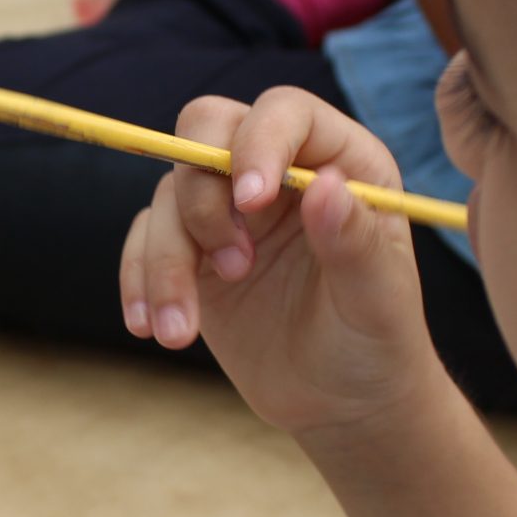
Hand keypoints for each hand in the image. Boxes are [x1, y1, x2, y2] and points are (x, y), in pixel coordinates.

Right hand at [120, 88, 449, 442]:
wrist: (340, 404)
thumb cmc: (376, 342)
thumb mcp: (378, 298)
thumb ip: (355, 241)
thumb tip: (325, 185)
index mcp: (339, 160)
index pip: (284, 112)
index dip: (259, 143)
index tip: (251, 202)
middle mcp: (278, 170)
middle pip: (207, 129)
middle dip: (203, 197)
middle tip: (233, 268)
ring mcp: (229, 209)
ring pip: (169, 193)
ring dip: (166, 260)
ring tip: (182, 332)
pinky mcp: (192, 249)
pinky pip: (144, 238)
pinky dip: (138, 280)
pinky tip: (150, 328)